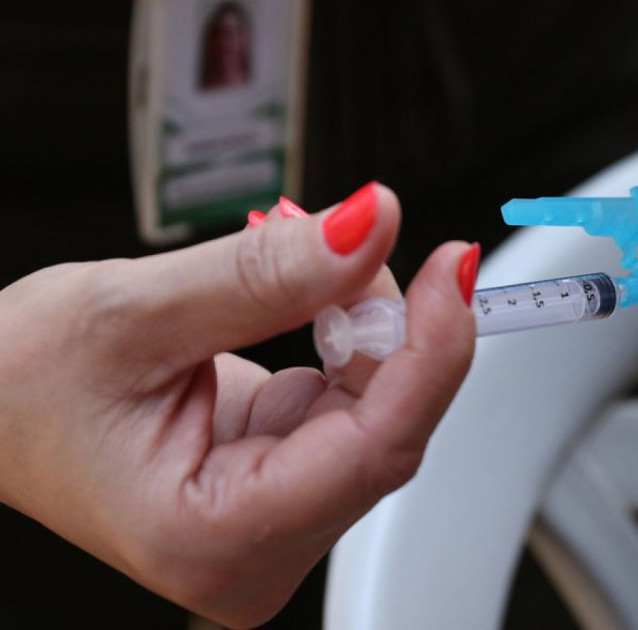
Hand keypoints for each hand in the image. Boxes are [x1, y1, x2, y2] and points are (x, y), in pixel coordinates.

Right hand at [0, 184, 479, 626]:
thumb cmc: (15, 384)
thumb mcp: (135, 311)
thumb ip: (268, 273)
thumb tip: (372, 225)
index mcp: (213, 538)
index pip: (377, 448)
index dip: (431, 351)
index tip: (454, 270)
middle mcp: (255, 552)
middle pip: (387, 429)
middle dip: (384, 322)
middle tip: (342, 238)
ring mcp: (275, 523)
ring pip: (380, 412)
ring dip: (362, 325)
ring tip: (295, 264)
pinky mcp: (284, 485)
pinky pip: (355, 405)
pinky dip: (346, 340)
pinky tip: (305, 306)